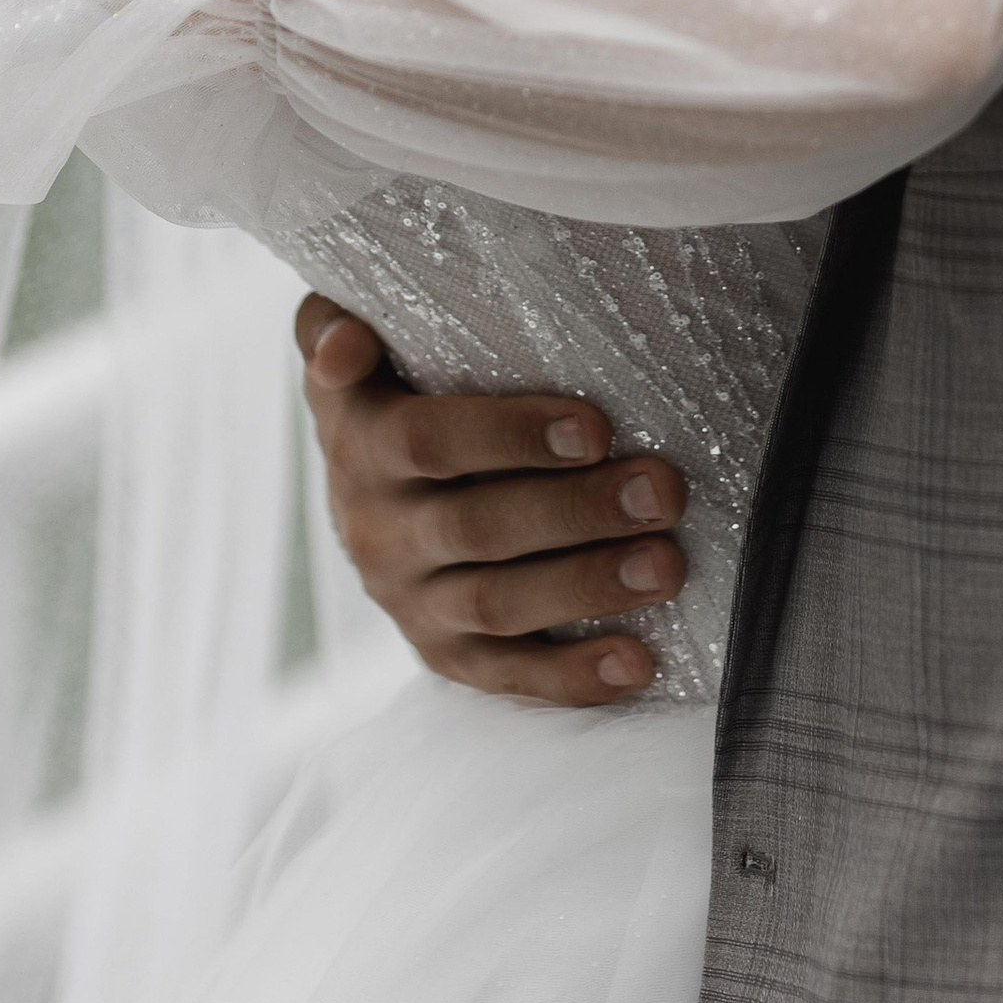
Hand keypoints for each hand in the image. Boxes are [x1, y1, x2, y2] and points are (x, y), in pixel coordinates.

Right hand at [296, 293, 687, 704]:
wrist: (365, 492)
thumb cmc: (392, 391)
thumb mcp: (354, 348)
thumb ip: (335, 326)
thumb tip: (345, 345)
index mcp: (362, 444)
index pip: (428, 442)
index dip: (510, 436)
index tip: (596, 427)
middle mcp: (378, 530)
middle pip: (478, 528)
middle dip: (578, 511)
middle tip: (664, 490)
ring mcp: (410, 600)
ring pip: (496, 606)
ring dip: (587, 588)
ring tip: (667, 567)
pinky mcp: (444, 654)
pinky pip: (506, 675)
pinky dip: (572, 677)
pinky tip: (637, 661)